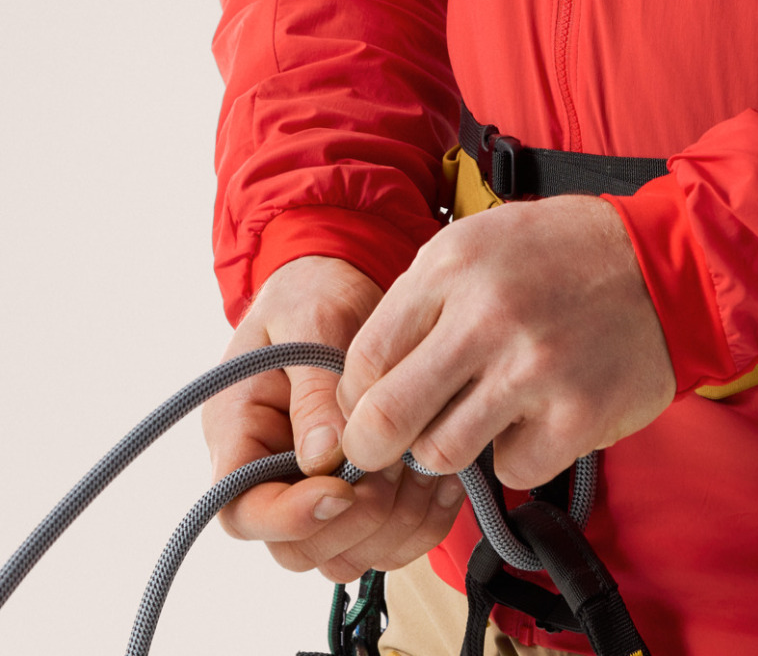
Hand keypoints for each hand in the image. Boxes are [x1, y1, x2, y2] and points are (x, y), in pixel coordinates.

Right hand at [203, 254, 466, 580]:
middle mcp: (269, 471)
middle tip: (395, 469)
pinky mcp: (357, 487)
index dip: (291, 517)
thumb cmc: (313, 291)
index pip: (242, 510)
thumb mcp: (311, 320)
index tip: (342, 489)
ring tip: (426, 468)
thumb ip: (315, 387)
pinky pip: (384, 536)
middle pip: (297, 548)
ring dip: (391, 526)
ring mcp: (312, 485)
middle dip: (353, 522)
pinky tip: (443, 480)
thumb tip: (322, 456)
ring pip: (343, 552)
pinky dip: (418, 522)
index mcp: (239, 431)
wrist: (340, 280)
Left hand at [337, 197, 675, 490]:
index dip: (358, 397)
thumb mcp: (479, 243)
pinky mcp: (576, 415)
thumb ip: (420, 304)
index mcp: (452, 265)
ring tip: (479, 415)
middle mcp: (487, 314)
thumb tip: (364, 384)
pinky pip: (511, 469)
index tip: (373, 407)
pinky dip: (517, 453)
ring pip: (441, 454)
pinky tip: (537, 414)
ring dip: (451, 446)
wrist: (666, 263)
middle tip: (388, 449)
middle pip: (386, 419)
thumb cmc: (562, 255)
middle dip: (375, 447)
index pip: (364, 359)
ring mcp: (534, 368)